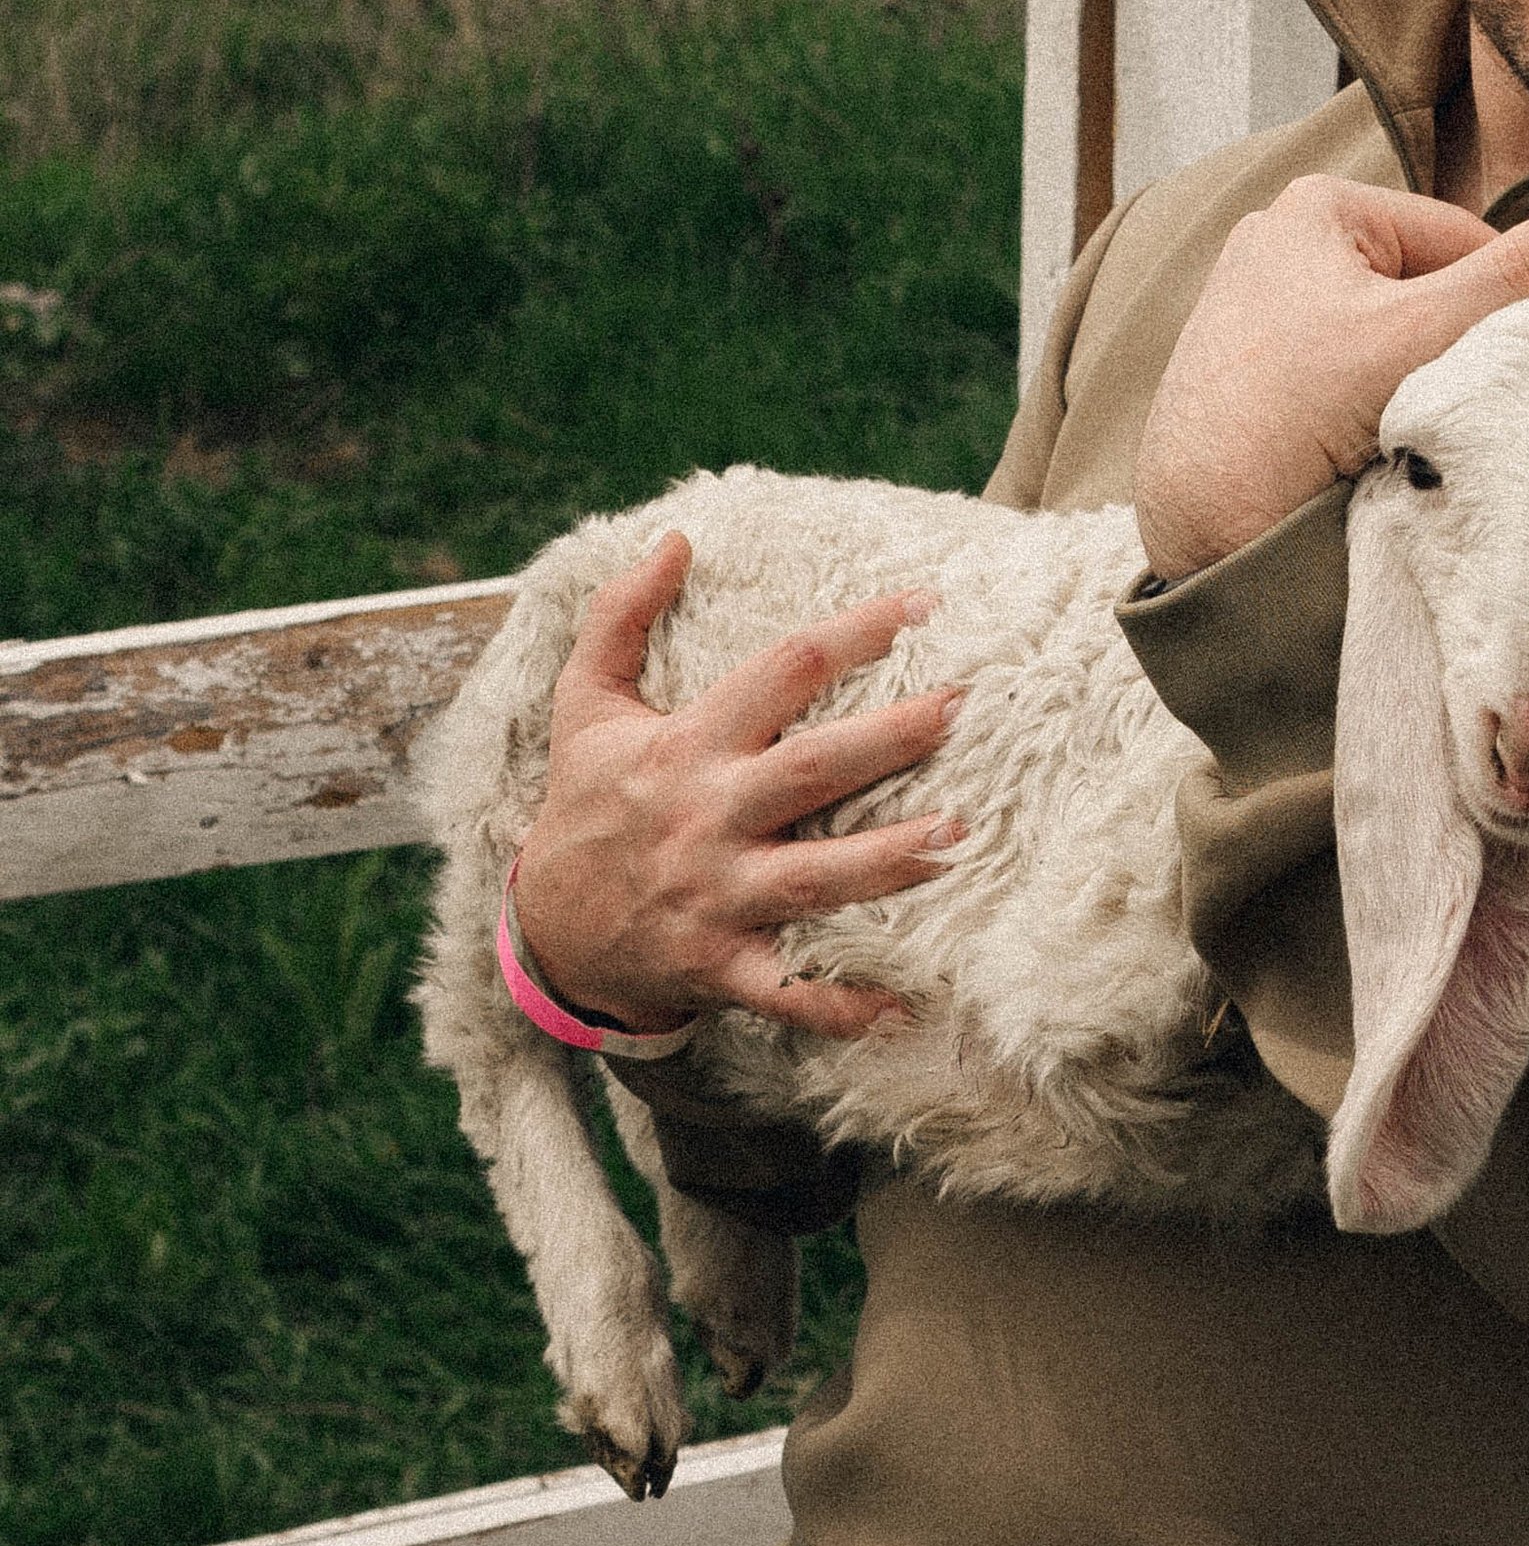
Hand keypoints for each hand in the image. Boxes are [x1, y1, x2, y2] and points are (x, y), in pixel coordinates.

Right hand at [510, 534, 963, 1040]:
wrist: (546, 930)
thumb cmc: (586, 804)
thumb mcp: (587, 705)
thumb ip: (621, 615)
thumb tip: (674, 538)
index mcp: (687, 746)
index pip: (781, 672)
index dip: (852, 632)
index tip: (925, 603)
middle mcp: (707, 818)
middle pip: (811, 770)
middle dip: (889, 739)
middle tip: (964, 708)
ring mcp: (715, 896)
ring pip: (813, 878)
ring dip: (888, 862)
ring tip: (961, 837)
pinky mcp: (719, 965)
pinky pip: (787, 990)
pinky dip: (841, 1006)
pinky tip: (905, 1007)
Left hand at [1133, 177, 1528, 582]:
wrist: (1201, 520)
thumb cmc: (1295, 414)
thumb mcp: (1421, 335)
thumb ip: (1513, 279)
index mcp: (1318, 205)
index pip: (1459, 239)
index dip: (1498, 302)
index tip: (1513, 361)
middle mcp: (1277, 239)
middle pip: (1418, 286)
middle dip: (1444, 344)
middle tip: (1451, 402)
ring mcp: (1255, 302)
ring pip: (1380, 334)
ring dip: (1406, 378)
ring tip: (1399, 427)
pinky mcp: (1244, 364)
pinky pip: (1337, 370)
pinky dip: (1362, 402)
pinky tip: (1359, 444)